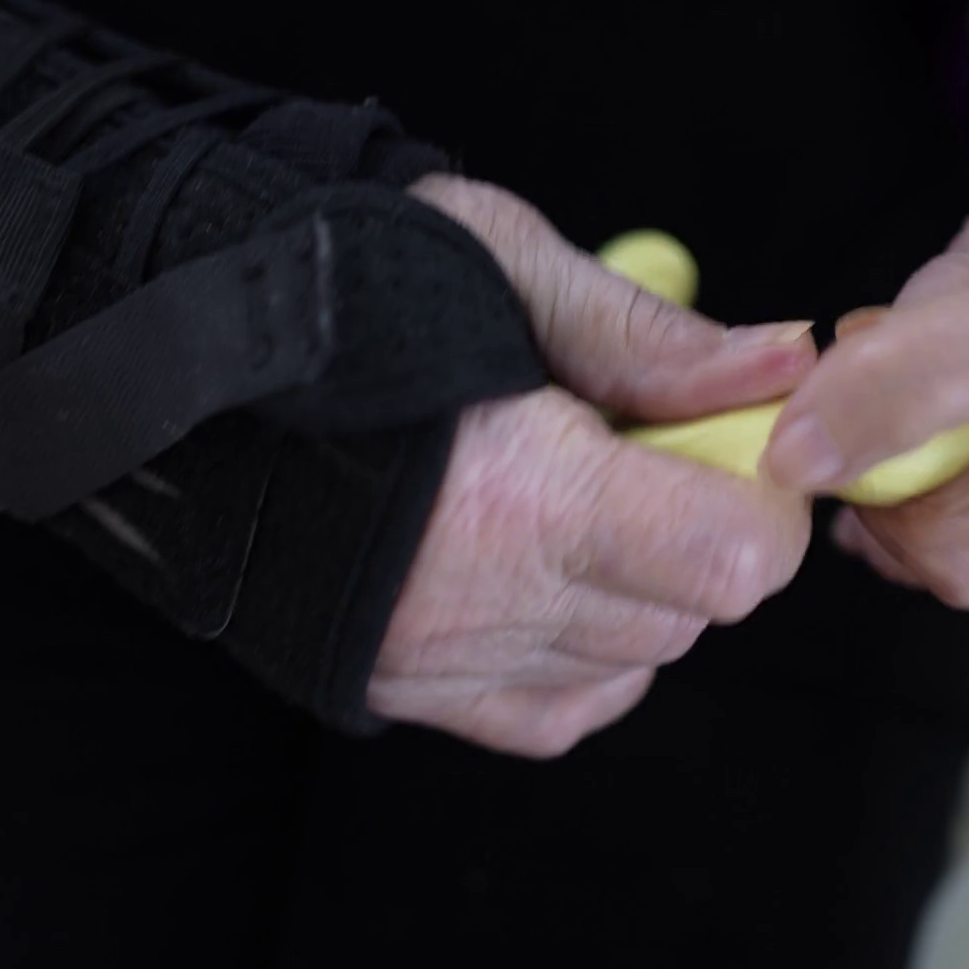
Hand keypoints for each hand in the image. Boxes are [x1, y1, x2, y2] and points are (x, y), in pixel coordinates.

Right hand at [373, 176, 815, 756]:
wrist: (184, 358)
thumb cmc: (343, 284)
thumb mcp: (502, 259)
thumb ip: (650, 335)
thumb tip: (784, 364)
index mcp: (522, 490)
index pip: (734, 556)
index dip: (761, 493)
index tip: (728, 434)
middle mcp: (484, 599)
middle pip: (694, 610)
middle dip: (703, 524)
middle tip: (635, 442)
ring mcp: (441, 659)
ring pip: (636, 657)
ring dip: (643, 582)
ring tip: (572, 491)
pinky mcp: (408, 688)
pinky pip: (563, 709)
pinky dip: (590, 652)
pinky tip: (555, 571)